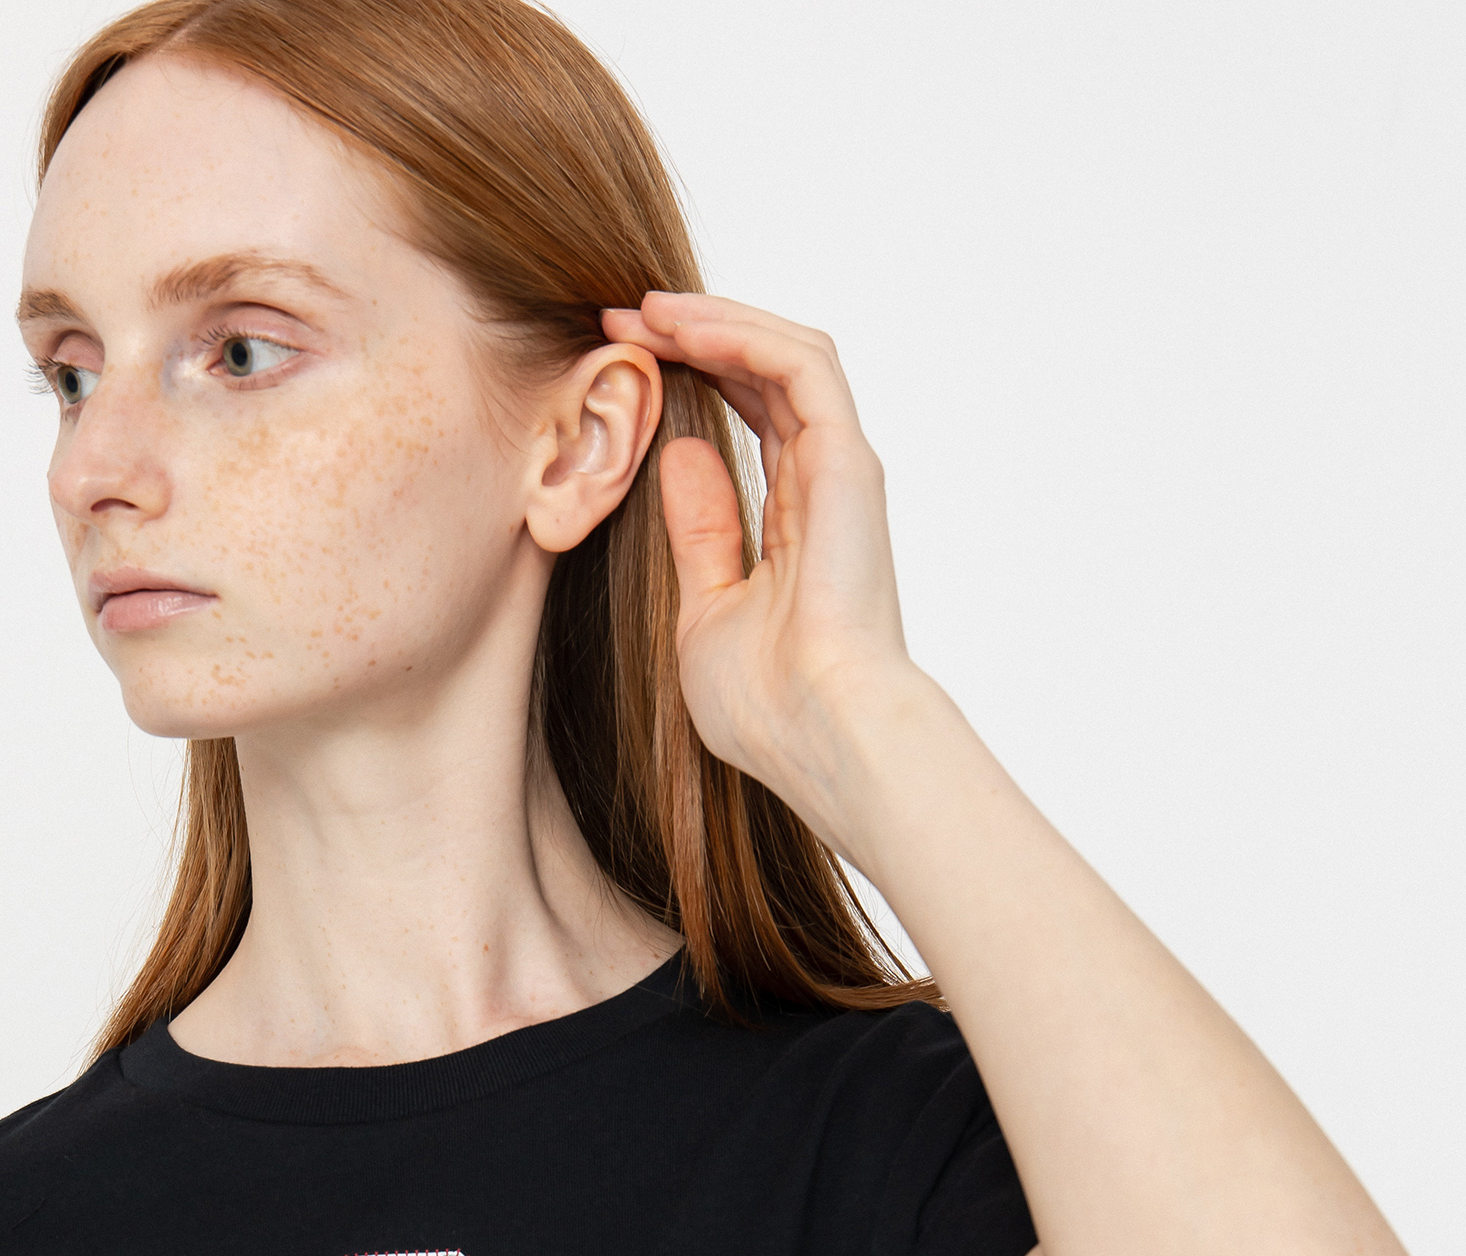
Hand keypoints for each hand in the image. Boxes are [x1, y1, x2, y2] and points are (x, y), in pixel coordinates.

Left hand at [600, 291, 914, 830]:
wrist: (818, 735)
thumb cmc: (767, 705)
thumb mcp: (705, 609)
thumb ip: (699, 531)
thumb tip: (679, 455)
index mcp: (798, 520)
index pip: (751, 414)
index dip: (690, 374)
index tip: (621, 362)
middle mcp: (826, 486)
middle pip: (765, 372)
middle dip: (692, 335)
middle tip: (617, 319)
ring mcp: (842, 471)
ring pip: (786, 354)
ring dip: (713, 320)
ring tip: (642, 309)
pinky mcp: (848, 462)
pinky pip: (800, 366)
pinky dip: (742, 334)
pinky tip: (681, 327)